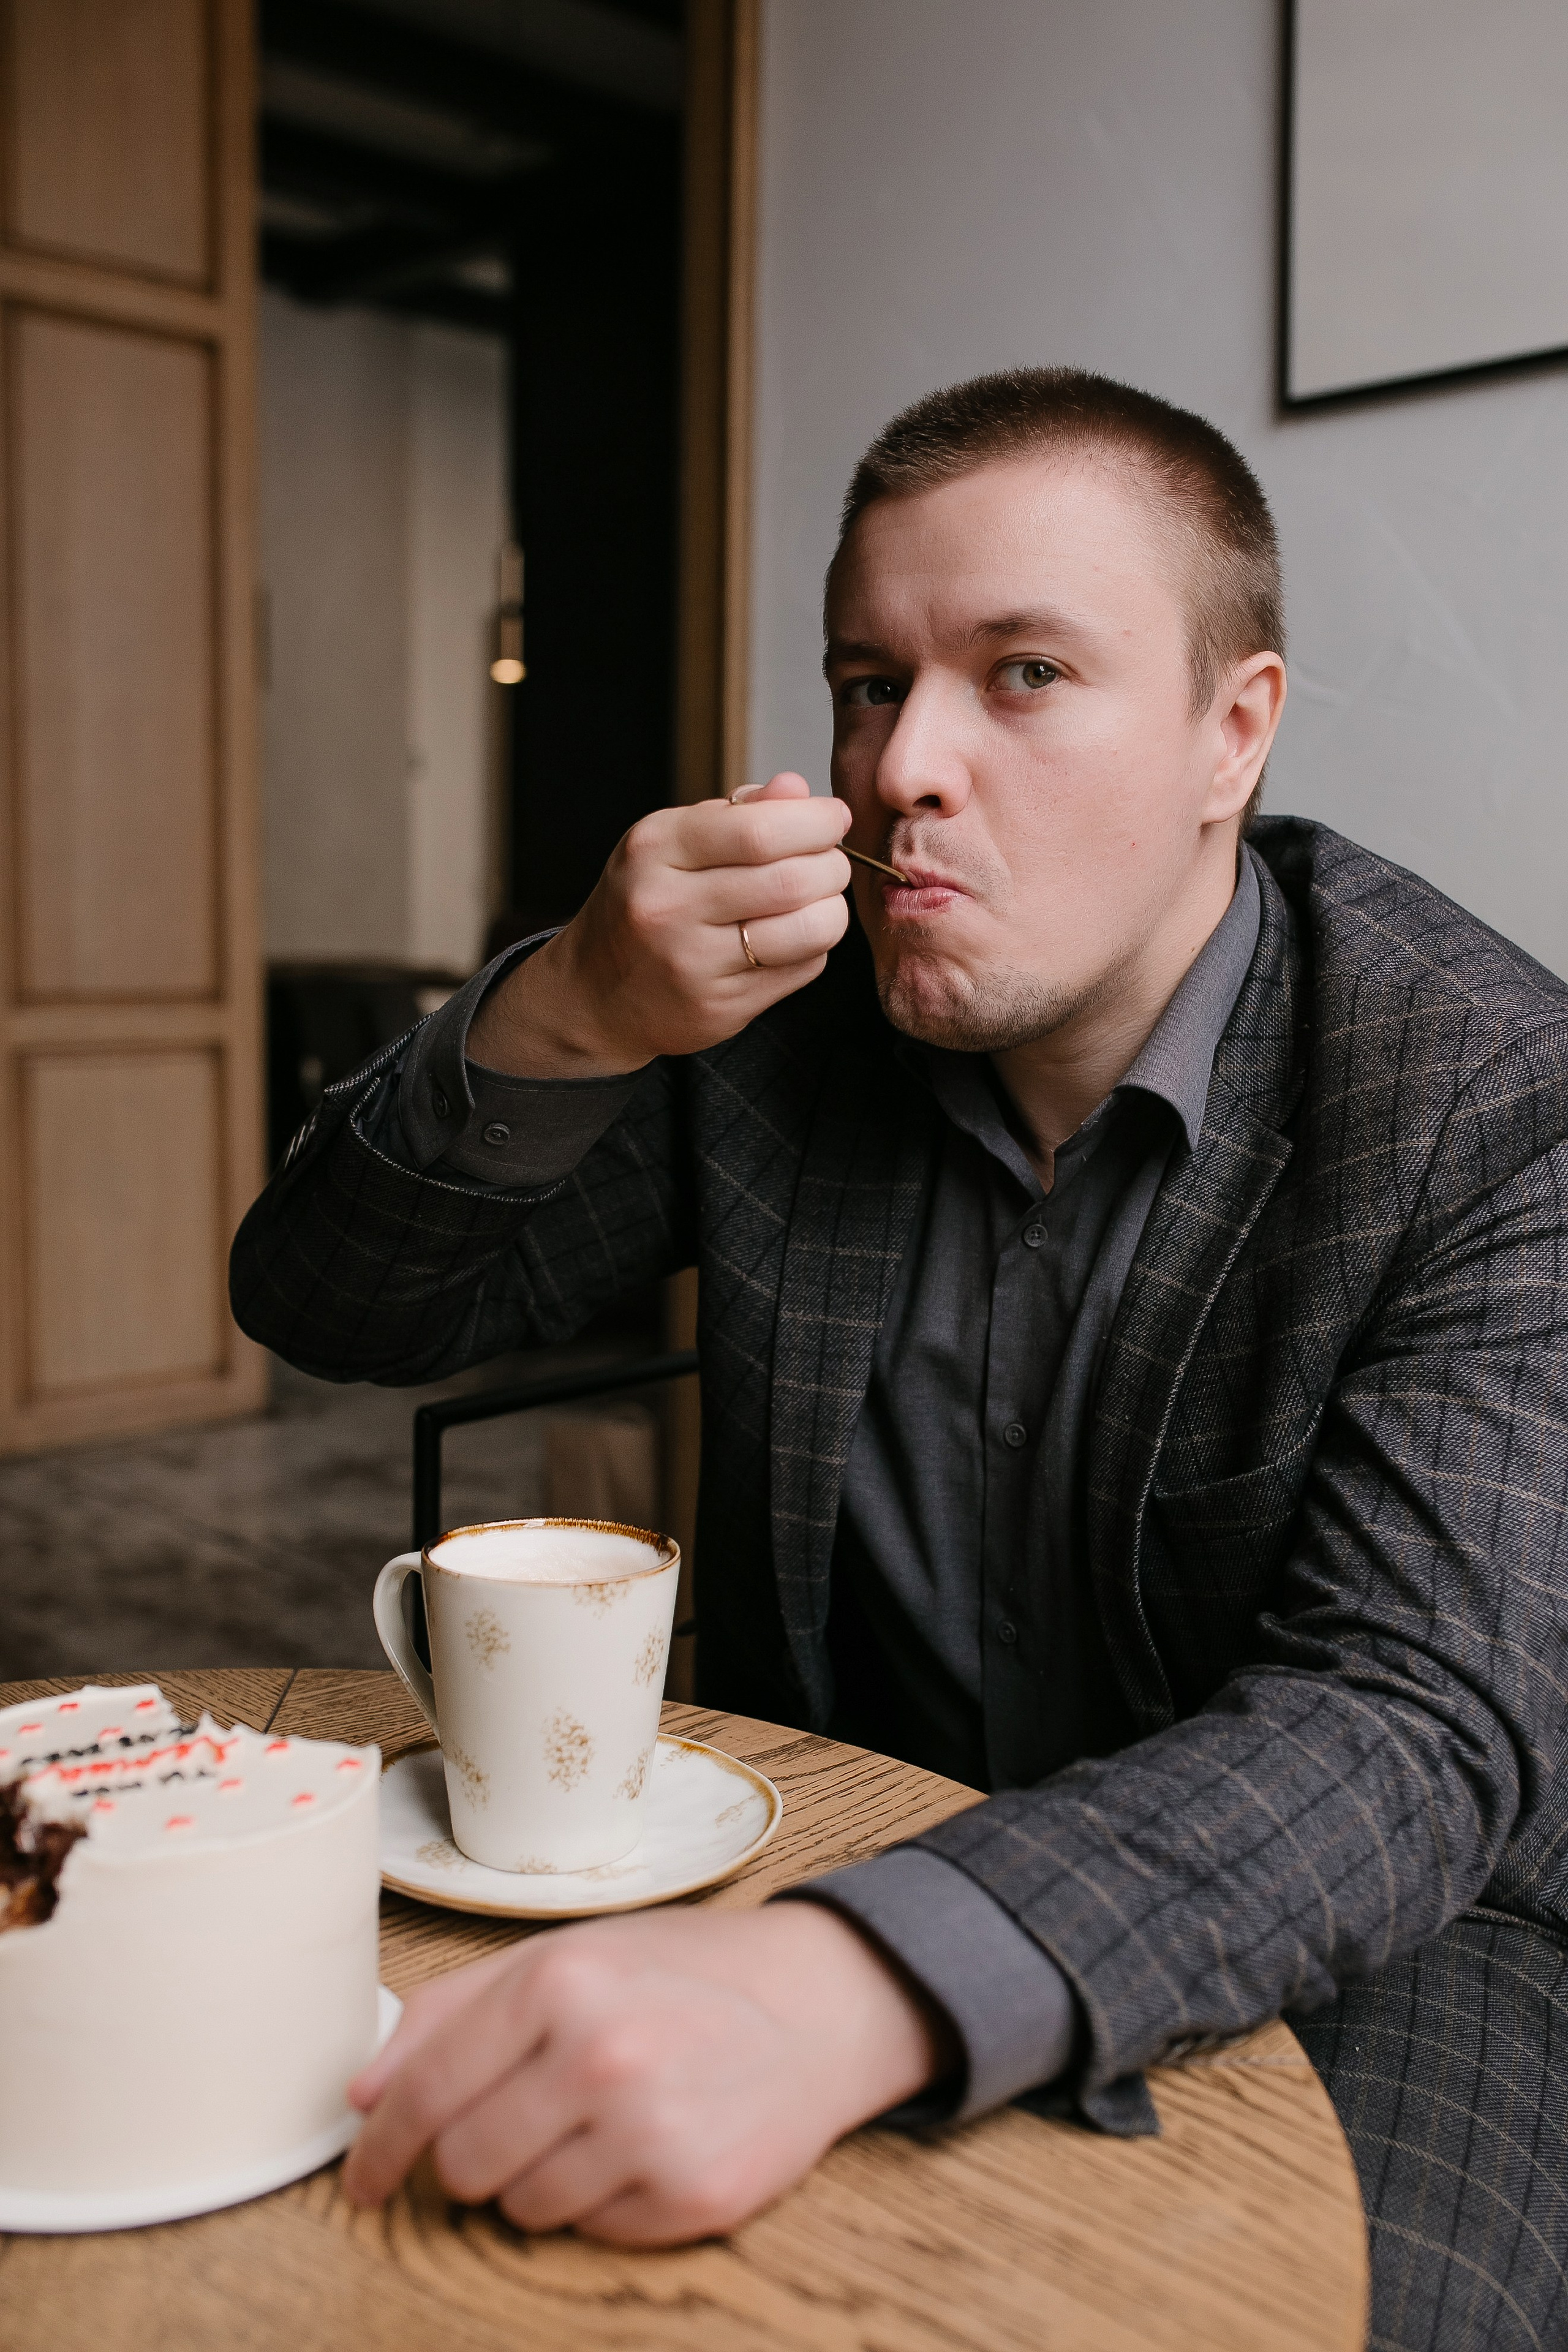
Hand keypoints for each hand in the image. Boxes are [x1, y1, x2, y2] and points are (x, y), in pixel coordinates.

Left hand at [342, 1902, 947, 2244]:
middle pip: (465, 2164)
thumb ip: (451, 2014)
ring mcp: (651, 2130)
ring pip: (523, 2210)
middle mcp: (601, 2055)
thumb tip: (363, 2094)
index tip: (364, 2180)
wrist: (819, 2004)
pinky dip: (604, 2201)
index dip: (379, 2148)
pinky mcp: (694, 2195)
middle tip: (520, 2122)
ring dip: (541, 2179)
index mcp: (558, 1982)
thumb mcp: (566, 1955)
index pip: (425, 2094)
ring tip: (600, 2120)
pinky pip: (594, 2234)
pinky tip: (646, 2146)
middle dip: (472, 2157)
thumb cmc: (683, 1974)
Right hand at [467, 773, 852, 1077]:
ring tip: (819, 900)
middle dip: (831, 865)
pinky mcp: (720, 1008)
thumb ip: (737, 813)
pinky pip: (802, 969)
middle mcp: (668, 906)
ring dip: (831, 909)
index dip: (816, 821)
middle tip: (830, 862)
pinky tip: (793, 938)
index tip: (835, 817)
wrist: (594, 995)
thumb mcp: (671, 843)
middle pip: (792, 880)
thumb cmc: (643, 904)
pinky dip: (814, 947)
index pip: (759, 830)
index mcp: (656, 849)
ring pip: (808, 930)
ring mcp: (693, 963)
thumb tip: (798, 789)